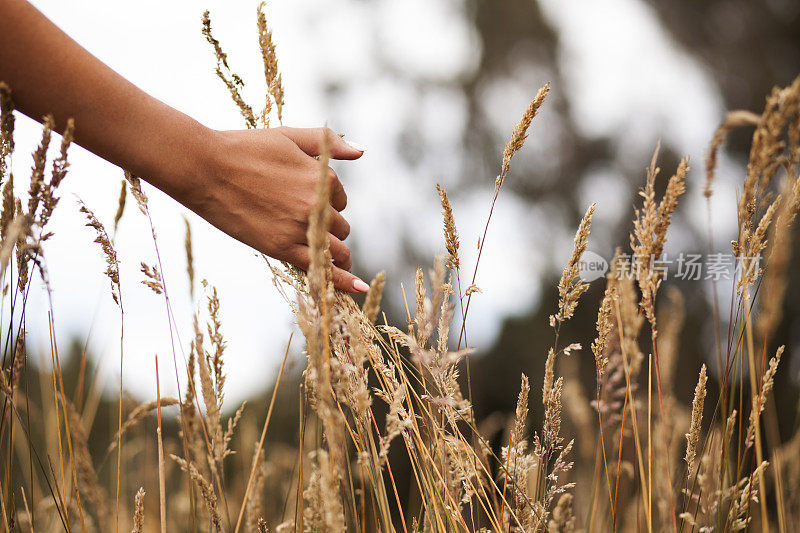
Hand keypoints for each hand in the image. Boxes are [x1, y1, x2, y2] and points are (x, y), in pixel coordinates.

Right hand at [182, 126, 368, 292]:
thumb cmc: (244, 148)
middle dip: (329, 229)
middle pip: (340, 227)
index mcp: (322, 177)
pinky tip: (356, 288)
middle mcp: (317, 204)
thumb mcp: (289, 136)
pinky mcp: (282, 248)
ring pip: (336, 250)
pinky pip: (321, 269)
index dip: (327, 202)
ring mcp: (300, 228)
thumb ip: (327, 142)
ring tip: (327, 259)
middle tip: (302, 227)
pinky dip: (341, 280)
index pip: (340, 199)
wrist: (205, 167)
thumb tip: (362, 151)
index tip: (303, 201)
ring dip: (334, 254)